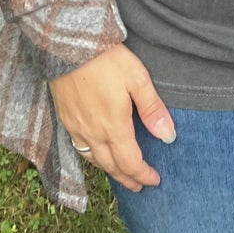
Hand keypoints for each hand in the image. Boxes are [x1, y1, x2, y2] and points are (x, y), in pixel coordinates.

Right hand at [48, 44, 176, 191]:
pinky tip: (95, 154)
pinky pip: (79, 148)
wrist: (67, 45)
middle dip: (127, 178)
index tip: (154, 180)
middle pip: (111, 166)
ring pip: (93, 160)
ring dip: (109, 171)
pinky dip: (91, 158)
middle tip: (139, 186)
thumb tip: (168, 136)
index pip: (130, 162)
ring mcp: (76, 128)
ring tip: (120, 175)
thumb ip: (153, 109)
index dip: (143, 174)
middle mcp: (93, 134)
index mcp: (114, 127)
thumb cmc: (106, 60)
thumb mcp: (137, 79)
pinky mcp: (65, 118)